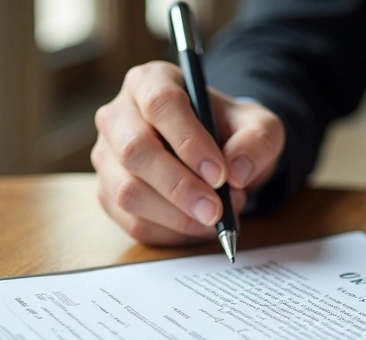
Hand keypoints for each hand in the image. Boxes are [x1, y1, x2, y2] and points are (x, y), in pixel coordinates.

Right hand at [92, 62, 284, 244]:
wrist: (215, 156)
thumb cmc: (230, 133)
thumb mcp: (259, 127)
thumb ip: (257, 142)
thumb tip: (237, 171)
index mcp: (150, 81)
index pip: (160, 104)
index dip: (189, 141)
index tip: (220, 174)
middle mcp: (118, 115)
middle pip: (134, 151)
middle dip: (179, 187)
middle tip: (216, 211)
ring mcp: (107, 157)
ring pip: (128, 192)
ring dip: (177, 215)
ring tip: (216, 216)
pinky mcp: (107, 193)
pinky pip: (132, 222)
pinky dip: (170, 233)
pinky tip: (198, 227)